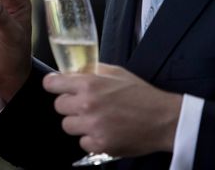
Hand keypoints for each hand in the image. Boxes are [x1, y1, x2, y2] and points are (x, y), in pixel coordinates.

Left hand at [42, 63, 181, 156]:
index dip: (54, 84)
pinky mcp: (99, 144)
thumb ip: (91, 70)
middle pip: (58, 106)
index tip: (56, 86)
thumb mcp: (115, 72)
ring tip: (96, 119)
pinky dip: (91, 138)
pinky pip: (82, 142)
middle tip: (84, 104)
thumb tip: (73, 71)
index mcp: (88, 83)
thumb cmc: (140, 94)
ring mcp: (92, 126)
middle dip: (69, 104)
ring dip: (79, 123)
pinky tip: (105, 131)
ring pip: (68, 125)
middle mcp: (87, 105)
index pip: (52, 84)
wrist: (162, 118)